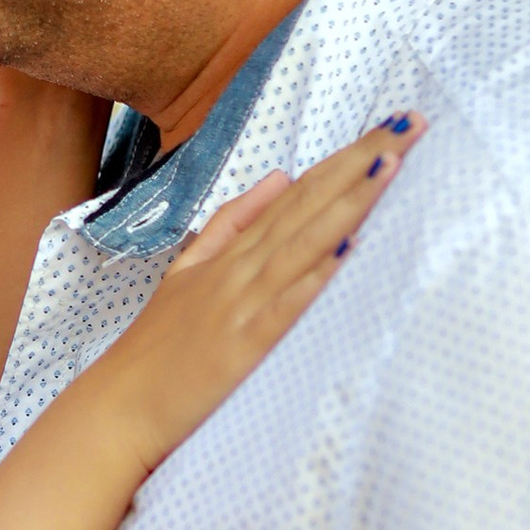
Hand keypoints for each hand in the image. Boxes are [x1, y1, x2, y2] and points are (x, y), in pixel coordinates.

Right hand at [83, 115, 419, 475]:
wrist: (119, 407)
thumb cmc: (158, 345)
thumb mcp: (190, 267)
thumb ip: (234, 220)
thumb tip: (282, 176)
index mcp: (235, 250)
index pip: (303, 190)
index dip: (348, 155)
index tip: (394, 124)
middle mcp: (242, 267)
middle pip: (311, 203)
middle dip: (362, 161)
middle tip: (409, 122)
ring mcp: (242, 303)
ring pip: (304, 242)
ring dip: (349, 202)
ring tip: (390, 163)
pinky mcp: (243, 345)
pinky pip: (286, 305)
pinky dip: (315, 276)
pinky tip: (348, 249)